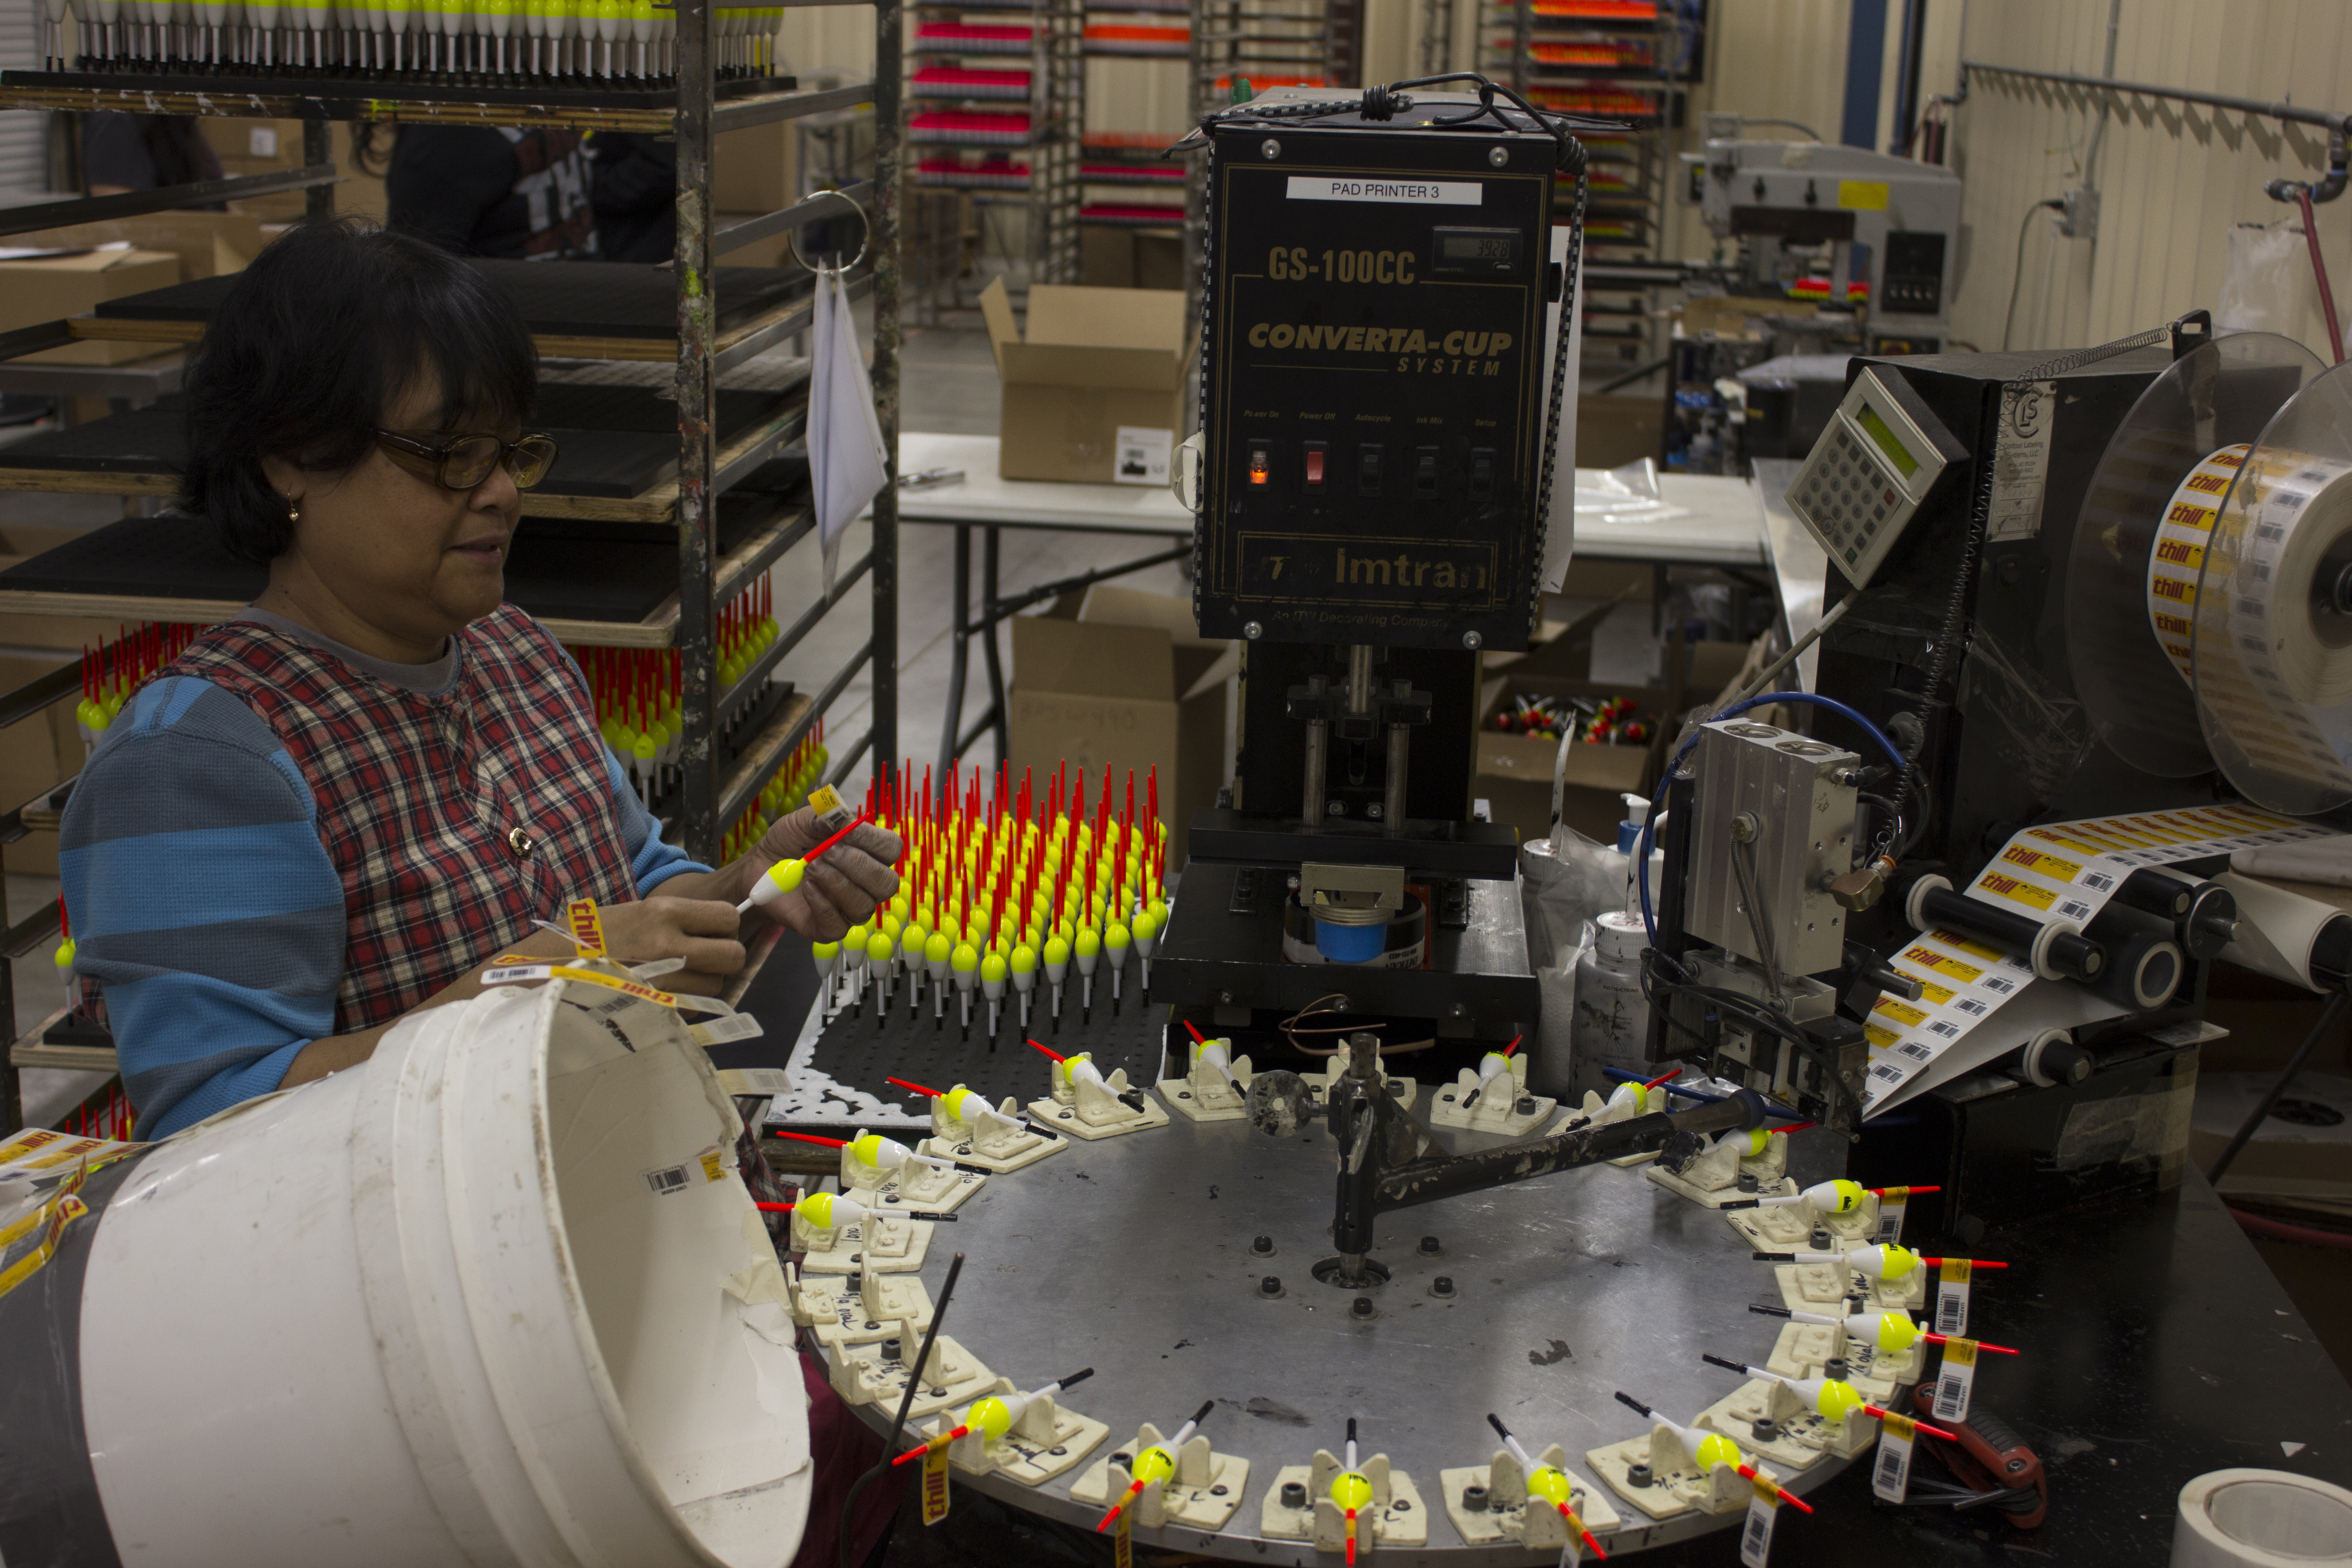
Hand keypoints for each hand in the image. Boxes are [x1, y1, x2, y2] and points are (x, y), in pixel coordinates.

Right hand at [595, 895, 747, 995]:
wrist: (546, 966)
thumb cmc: (591, 936)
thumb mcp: (636, 912)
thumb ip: (678, 919)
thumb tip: (720, 929)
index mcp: (663, 911)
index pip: (727, 916)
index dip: (726, 927)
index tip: (713, 933)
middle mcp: (667, 943)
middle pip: (733, 955)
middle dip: (724, 958)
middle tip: (704, 959)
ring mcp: (662, 980)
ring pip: (715, 986)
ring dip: (703, 984)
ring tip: (674, 976)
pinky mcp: (654, 1008)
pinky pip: (692, 1008)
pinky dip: (685, 1003)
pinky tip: (661, 993)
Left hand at [742, 806, 903, 940]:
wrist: (760, 866)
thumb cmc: (789, 842)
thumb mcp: (804, 820)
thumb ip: (826, 815)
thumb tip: (845, 820)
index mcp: (868, 852)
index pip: (891, 849)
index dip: (873, 841)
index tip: (846, 832)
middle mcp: (866, 883)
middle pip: (886, 883)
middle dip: (856, 865)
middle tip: (826, 852)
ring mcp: (849, 908)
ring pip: (863, 906)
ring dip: (836, 883)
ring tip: (811, 867)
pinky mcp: (828, 928)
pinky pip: (838, 925)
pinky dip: (822, 905)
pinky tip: (807, 888)